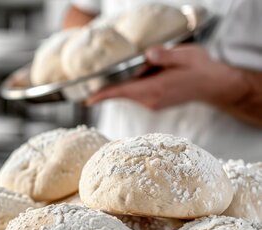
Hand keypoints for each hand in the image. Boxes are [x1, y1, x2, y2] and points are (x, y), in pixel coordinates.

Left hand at [85, 45, 246, 110]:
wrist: (214, 85)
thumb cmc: (200, 68)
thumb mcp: (186, 55)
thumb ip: (166, 55)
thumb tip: (148, 55)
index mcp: (155, 90)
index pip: (122, 93)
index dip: (103, 96)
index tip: (87, 100)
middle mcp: (150, 101)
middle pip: (124, 90)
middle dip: (124, 77)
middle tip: (149, 64)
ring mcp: (152, 104)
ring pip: (131, 90)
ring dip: (137, 78)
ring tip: (163, 67)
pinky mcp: (154, 103)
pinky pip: (139, 91)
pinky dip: (142, 81)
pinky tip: (161, 72)